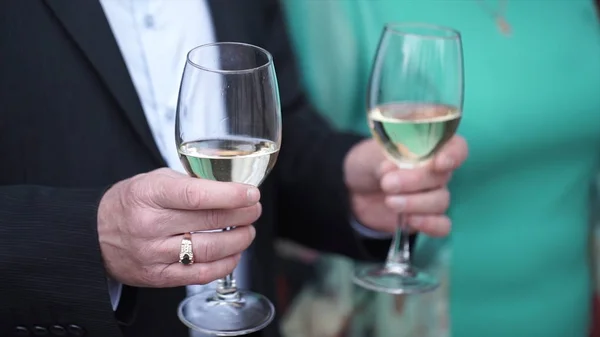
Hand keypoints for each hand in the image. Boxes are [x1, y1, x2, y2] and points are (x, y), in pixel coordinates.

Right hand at [97, 168, 260, 286]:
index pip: (196, 195)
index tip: (251, 193)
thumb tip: (231, 188)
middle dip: (242, 214)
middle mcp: (149, 225)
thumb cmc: (131, 202)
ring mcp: (153, 254)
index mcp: (149, 194)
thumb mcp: (153, 180)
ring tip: (247, 231)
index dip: (231, 195)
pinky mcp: (158, 276)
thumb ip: (189, 183)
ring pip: (209, 249)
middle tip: (254, 209)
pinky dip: (225, 264)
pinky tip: (233, 253)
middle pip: (209, 221)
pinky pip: (201, 274)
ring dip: (238, 240)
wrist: (95, 234)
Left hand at [344, 136, 467, 236]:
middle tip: (388, 184)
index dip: (453, 155)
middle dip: (415, 181)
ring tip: (389, 201)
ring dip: (415, 203)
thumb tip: (392, 168)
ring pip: (440, 201)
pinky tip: (410, 220)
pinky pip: (442, 225)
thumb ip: (385, 159)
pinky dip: (430, 224)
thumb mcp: (373, 154)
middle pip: (442, 177)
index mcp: (429, 148)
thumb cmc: (369, 163)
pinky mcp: (426, 218)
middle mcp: (436, 172)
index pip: (456, 148)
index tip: (438, 163)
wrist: (354, 190)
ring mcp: (432, 195)